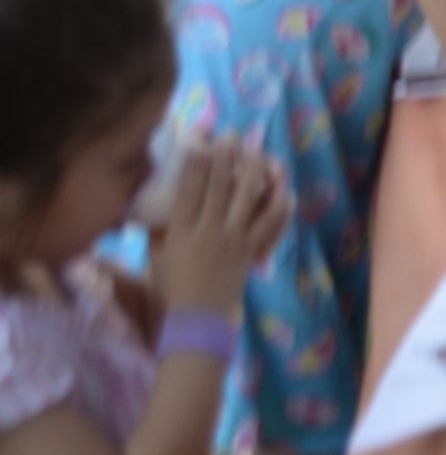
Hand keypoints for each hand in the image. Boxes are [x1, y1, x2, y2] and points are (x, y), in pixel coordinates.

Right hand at [152, 140, 289, 316]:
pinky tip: (284, 187)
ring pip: (250, 198)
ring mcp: (235, 241)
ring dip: (256, 171)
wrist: (198, 319)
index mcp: (180, 234)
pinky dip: (281, 203)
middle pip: (220, 187)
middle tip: (231, 135)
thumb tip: (151, 202)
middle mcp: (209, 233)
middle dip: (226, 157)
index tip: (201, 141)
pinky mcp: (253, 250)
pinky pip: (273, 222)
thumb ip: (155, 229)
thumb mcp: (154, 256)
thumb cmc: (170, 288)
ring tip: (258, 151)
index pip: (189, 192)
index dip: (196, 164)